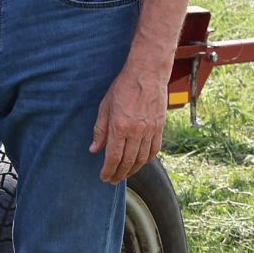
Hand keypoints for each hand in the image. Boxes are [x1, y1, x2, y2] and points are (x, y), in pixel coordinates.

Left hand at [90, 61, 167, 182]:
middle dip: (119, 174)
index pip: (113, 158)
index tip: (103, 177)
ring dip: (133, 170)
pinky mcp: (160, 126)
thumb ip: (100, 130)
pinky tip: (142, 162)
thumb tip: (94, 149)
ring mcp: (150, 129)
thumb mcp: (105, 106)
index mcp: (119, 127)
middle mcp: (136, 131)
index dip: (108, 171)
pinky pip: (155, 148)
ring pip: (142, 158)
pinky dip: (148, 159)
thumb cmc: (124, 86)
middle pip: (128, 162)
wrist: (148, 72)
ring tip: (125, 174)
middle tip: (113, 180)